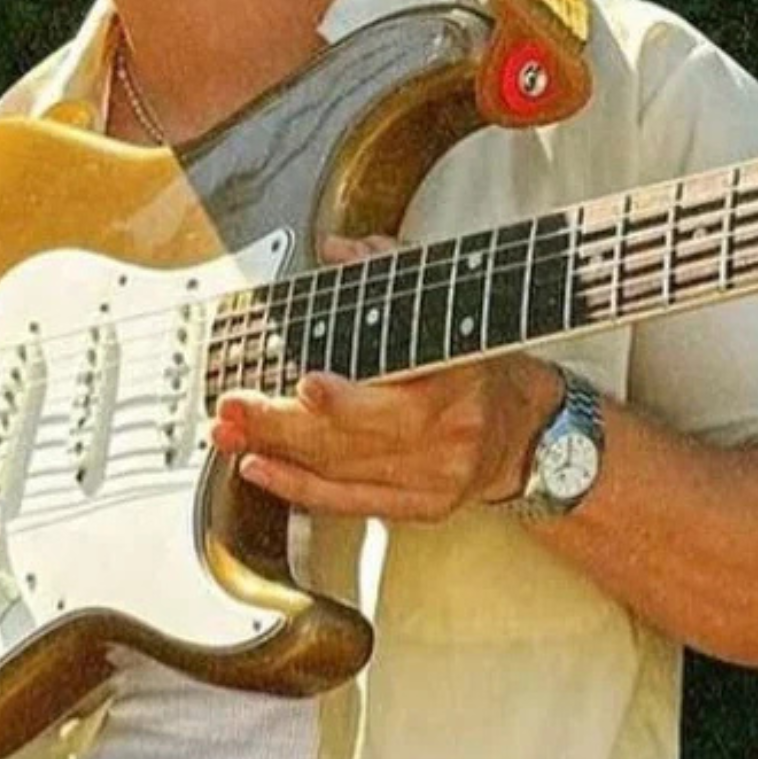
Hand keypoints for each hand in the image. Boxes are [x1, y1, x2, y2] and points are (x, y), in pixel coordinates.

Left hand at [207, 234, 564, 523]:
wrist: (525, 430)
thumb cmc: (479, 367)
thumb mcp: (448, 308)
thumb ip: (390, 274)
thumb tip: (339, 251)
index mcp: (458, 377)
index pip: (404, 388)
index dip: (349, 398)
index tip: (306, 384)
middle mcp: (448, 433)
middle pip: (356, 435)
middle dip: (284, 422)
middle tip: (235, 404)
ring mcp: (434, 477)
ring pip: (343, 468)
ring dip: (278, 450)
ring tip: (231, 429)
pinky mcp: (420, 507)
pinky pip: (349, 502)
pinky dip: (298, 487)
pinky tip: (260, 468)